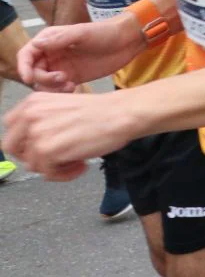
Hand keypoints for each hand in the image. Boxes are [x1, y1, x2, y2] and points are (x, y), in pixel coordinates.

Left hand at [2, 89, 143, 179]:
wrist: (121, 113)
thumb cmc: (101, 112)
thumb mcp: (61, 107)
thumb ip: (43, 120)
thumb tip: (34, 145)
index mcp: (32, 102)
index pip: (10, 128)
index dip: (24, 141)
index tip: (42, 146)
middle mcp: (29, 116)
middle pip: (12, 148)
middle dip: (32, 157)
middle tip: (54, 159)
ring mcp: (36, 134)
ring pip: (32, 164)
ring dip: (54, 168)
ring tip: (76, 161)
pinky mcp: (47, 151)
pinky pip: (47, 173)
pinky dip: (65, 175)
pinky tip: (82, 166)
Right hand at [18, 17, 146, 91]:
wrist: (127, 42)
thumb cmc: (105, 32)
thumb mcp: (82, 33)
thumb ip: (60, 39)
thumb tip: (37, 44)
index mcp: (49, 40)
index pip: (26, 54)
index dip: (23, 67)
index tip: (29, 78)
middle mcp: (51, 54)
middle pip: (33, 72)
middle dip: (43, 78)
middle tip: (63, 78)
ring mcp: (61, 67)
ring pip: (44, 83)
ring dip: (51, 87)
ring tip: (70, 84)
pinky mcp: (72, 77)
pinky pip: (57, 89)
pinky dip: (60, 92)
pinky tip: (74, 88)